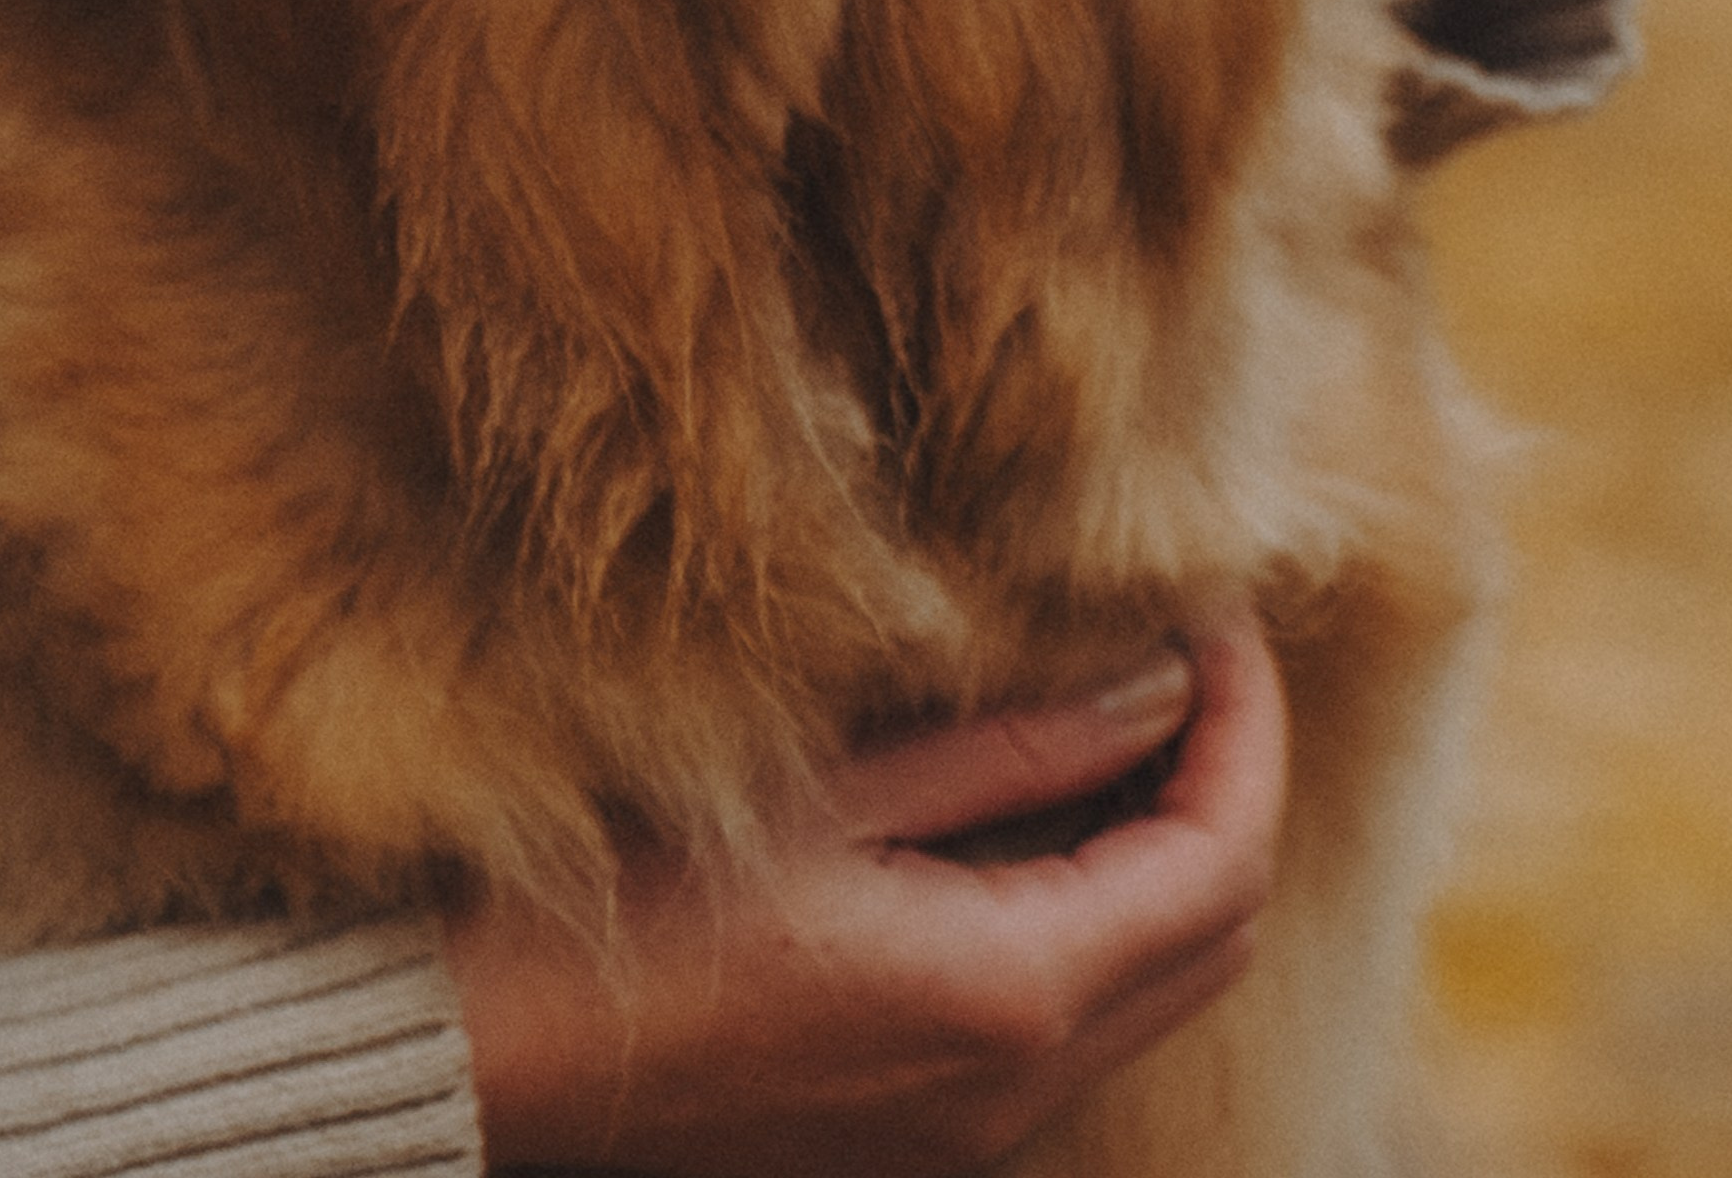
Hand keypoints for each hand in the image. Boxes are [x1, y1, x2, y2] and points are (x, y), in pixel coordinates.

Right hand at [448, 621, 1286, 1173]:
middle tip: (1190, 643)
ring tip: (1121, 698)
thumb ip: (1012, 742)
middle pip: (1213, 934)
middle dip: (1227, 778)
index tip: (1220, 607)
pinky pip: (1070, 1012)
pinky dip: (1096, 901)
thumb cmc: (633, 900)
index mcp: (1012, 996)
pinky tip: (1034, 800)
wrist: (485, 1059)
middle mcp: (1018, 1086)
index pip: (1221, 858)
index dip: (1246, 723)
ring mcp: (970, 1125)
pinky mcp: (918, 1123)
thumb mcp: (830, 790)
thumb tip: (1157, 679)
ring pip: (1151, 981)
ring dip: (1166, 841)